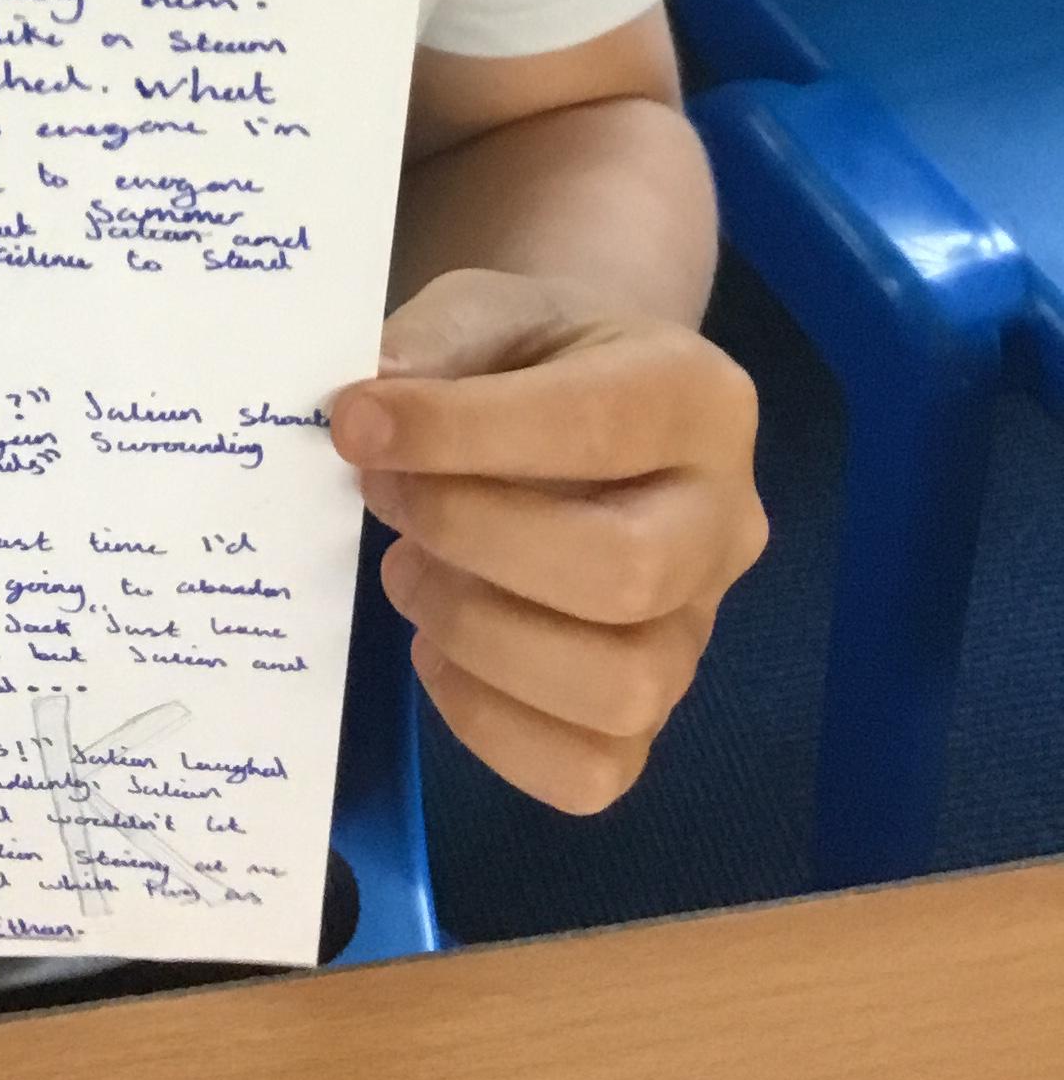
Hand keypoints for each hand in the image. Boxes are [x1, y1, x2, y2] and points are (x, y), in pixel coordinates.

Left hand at [328, 267, 766, 813]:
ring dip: (479, 634)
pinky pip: (591, 770)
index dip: (461, 433)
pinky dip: (490, 724)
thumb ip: (431, 347)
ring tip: (406, 571)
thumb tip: (366, 417)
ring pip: (621, 686)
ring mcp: (697, 630)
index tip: (354, 423)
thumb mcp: (482, 309)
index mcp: (698, 398)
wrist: (576, 400)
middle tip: (384, 496)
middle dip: (472, 538)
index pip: (597, 427)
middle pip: (626, 572)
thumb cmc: (528, 354)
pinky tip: (436, 651)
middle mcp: (725, 522)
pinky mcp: (651, 714)